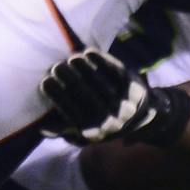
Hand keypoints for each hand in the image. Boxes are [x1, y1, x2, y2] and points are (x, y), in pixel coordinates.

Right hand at [40, 48, 189, 145]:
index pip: (72, 112)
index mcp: (95, 133)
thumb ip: (66, 132)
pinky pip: (115, 71)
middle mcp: (111, 120)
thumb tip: (43, 128)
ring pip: (100, 82)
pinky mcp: (133, 86)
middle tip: (55, 67)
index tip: (45, 82)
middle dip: (69, 80)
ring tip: (70, 59)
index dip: (58, 97)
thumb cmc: (107, 125)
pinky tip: (88, 52)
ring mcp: (124, 102)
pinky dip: (101, 60)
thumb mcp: (87, 137)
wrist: (146, 118)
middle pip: (86, 96)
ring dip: (83, 68)